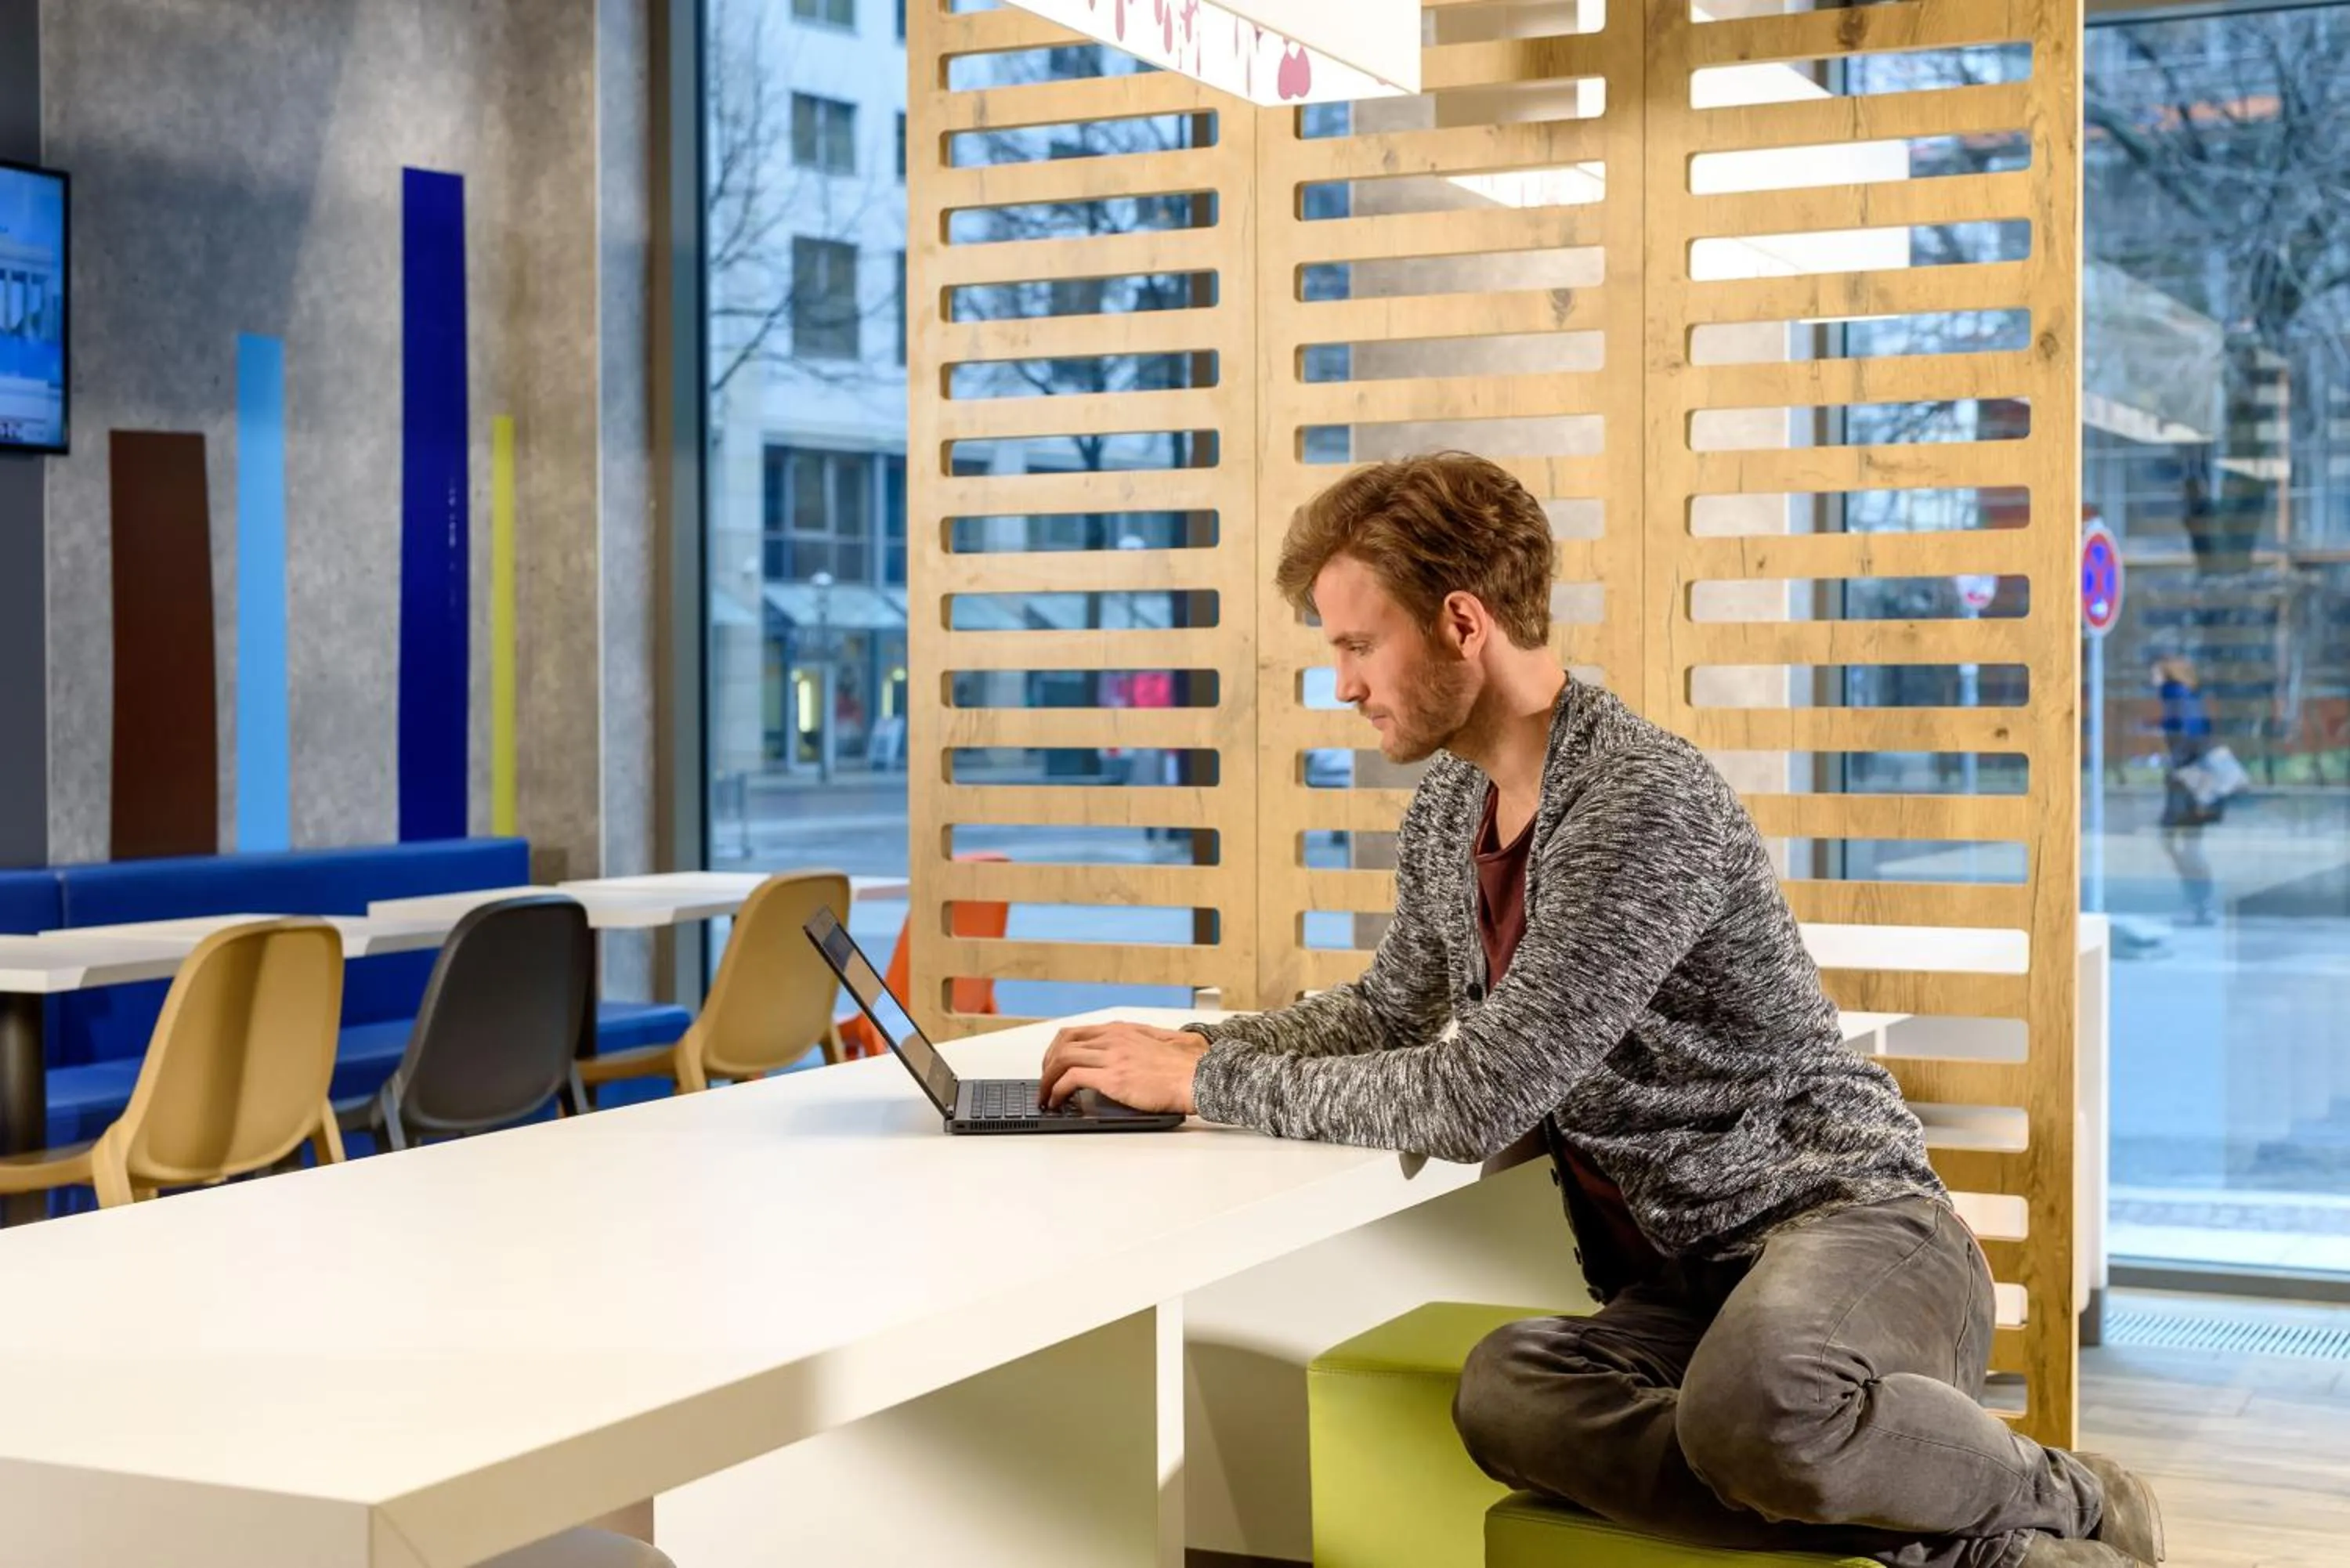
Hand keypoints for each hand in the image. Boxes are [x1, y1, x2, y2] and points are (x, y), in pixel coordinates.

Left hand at [1039, 1020, 1209, 1114]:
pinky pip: (1070, 1079)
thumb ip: (1141, 1043)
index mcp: (1122, 1030)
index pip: (1076, 1032)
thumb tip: (1132, 1052)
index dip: (1057, 1050)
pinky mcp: (1113, 1077)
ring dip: (1047, 1079)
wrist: (1201, 1076)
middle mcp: (1113, 1038)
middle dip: (1047, 1063)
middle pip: (1063, 1043)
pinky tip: (1056, 1100)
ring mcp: (1112, 1056)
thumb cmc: (1187, 1066)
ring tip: (1045, 1096)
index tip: (1053, 1065)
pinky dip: (1056, 1090)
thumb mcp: (1160, 1042)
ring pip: (1062, 1059)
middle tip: (1044, 1082)